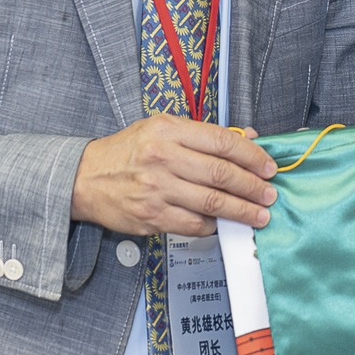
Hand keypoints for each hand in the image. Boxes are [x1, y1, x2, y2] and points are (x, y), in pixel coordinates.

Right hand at [71, 115, 278, 237]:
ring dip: (242, 211)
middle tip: (270, 194)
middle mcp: (163, 158)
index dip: (252, 156)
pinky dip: (213, 226)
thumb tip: (247, 139)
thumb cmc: (127, 151)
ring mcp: (156, 190)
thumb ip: (203, 134)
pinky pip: (193, 225)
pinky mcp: (151, 217)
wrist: (84, 178)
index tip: (268, 167)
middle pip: (222, 174)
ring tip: (259, 215)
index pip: (222, 142)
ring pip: (212, 203)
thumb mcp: (162, 128)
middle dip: (253, 187)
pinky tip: (224, 224)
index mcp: (168, 130)